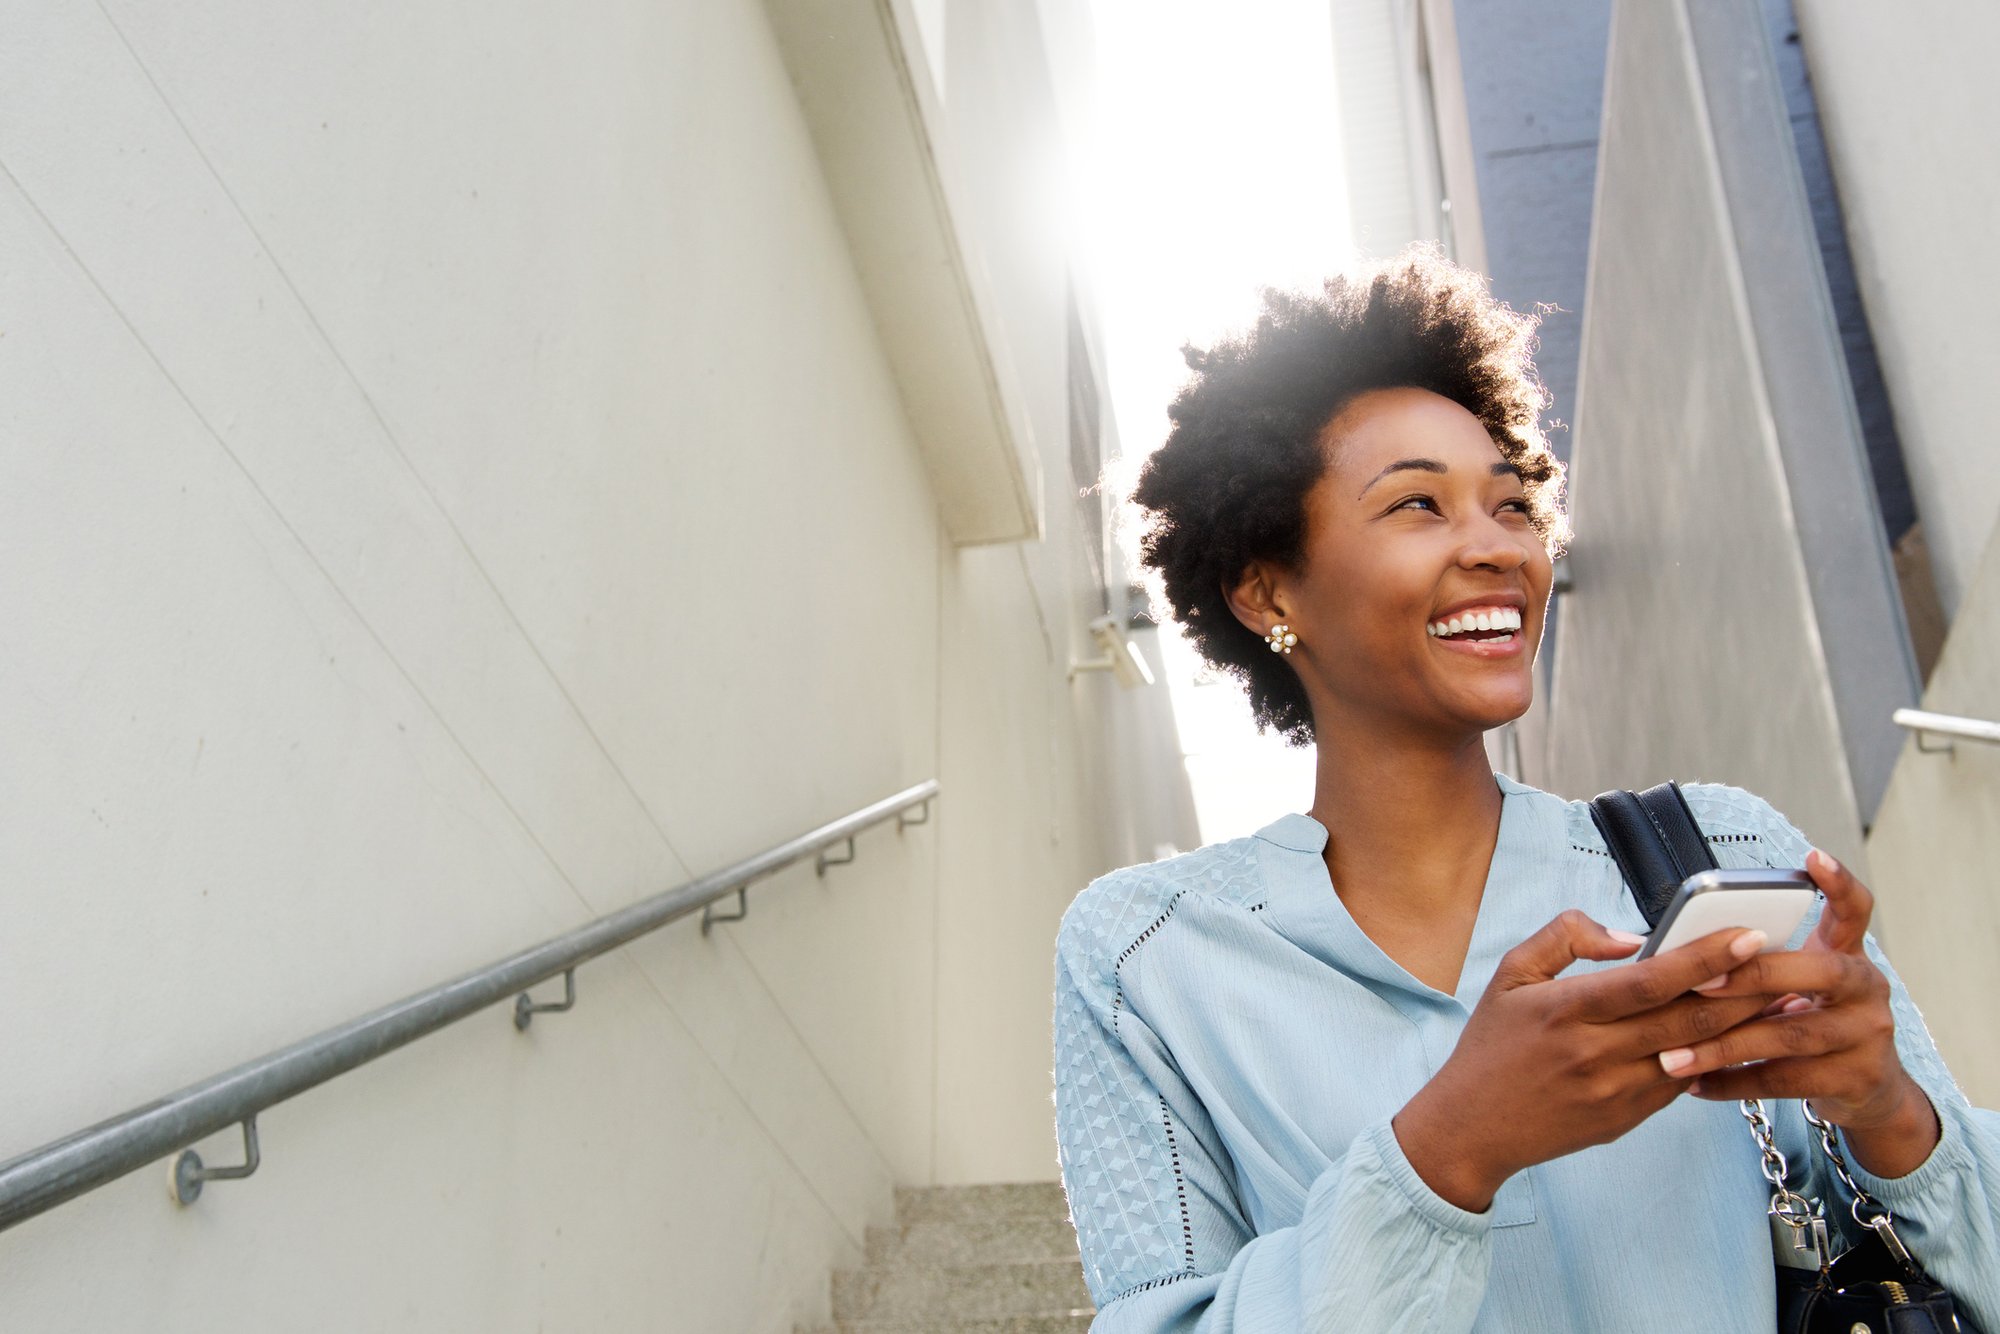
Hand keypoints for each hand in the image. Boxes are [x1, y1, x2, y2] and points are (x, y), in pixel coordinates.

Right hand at [1394, 910, 1772, 1210]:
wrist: (1471, 1127)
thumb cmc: (1492, 1046)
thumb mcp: (1511, 975)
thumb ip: (1566, 938)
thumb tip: (1630, 936)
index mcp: (1565, 1009)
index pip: (1651, 980)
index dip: (1706, 958)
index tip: (1748, 935)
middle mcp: (1594, 1053)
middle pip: (1688, 1019)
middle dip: (1744, 989)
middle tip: (1782, 963)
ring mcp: (1614, 1093)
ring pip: (1696, 1053)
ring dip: (1742, 1026)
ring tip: (1777, 998)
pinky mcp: (1626, 1119)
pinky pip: (1681, 1083)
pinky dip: (1711, 1057)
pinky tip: (1735, 1037)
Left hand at [1667, 849, 1938, 1177]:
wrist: (1868, 1091)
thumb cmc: (1810, 1022)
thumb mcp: (1797, 987)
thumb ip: (1759, 965)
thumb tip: (1675, 953)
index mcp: (1847, 954)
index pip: (1854, 909)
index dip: (1838, 883)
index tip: (1811, 857)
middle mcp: (1866, 987)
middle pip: (1816, 970)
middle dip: (1750, 976)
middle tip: (1696, 983)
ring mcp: (1868, 1034)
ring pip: (1790, 1033)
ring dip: (1723, 1046)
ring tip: (1671, 1056)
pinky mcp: (1858, 1078)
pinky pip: (1786, 1081)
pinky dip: (1733, 1083)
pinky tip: (1695, 1086)